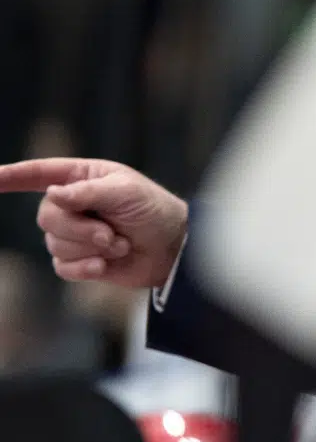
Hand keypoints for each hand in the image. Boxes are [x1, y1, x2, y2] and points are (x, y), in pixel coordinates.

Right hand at [0, 158, 187, 288]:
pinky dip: (84, 267)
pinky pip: (63, 266)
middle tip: (110, 233)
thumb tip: (53, 194)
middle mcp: (73, 204)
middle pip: (47, 217)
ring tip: (119, 244)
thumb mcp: (126, 191)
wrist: (174, 248)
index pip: (39, 174)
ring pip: (55, 243)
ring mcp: (75, 233)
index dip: (12, 176)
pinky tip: (105, 265)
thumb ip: (89, 192)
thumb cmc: (154, 210)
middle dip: (79, 228)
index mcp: (81, 178)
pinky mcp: (81, 260)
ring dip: (90, 247)